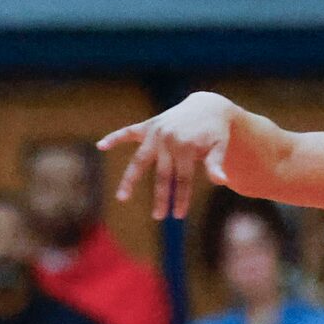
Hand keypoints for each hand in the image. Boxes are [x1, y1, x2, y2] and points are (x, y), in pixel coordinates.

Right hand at [99, 90, 235, 216]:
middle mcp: (167, 140)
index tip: (179, 215)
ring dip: (130, 179)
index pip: (182, 178)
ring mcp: (156, 133)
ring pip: (139, 159)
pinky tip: (101, 145)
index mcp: (185, 146)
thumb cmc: (216, 131)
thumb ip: (216, 164)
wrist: (208, 105)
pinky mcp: (149, 126)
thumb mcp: (220, 146)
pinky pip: (128, 132)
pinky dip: (114, 137)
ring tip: (122, 197)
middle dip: (160, 197)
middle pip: (161, 174)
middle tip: (158, 217)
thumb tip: (222, 182)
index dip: (180, 198)